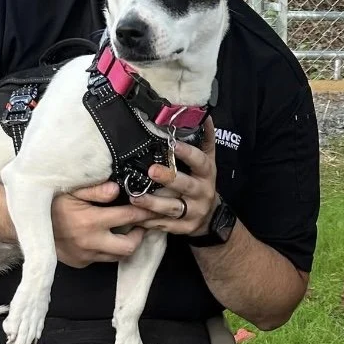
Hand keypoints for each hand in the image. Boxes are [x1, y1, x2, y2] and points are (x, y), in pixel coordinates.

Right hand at [51, 181, 152, 267]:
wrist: (26, 223)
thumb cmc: (51, 202)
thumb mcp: (72, 190)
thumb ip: (96, 190)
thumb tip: (117, 189)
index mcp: (90, 221)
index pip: (129, 217)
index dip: (145, 212)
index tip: (154, 207)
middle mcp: (90, 242)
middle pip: (129, 246)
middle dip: (140, 235)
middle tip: (141, 223)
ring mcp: (85, 255)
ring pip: (117, 256)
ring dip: (125, 244)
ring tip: (126, 230)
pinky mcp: (80, 263)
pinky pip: (102, 258)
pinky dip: (108, 249)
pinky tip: (106, 237)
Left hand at [128, 118, 218, 235]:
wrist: (210, 216)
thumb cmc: (202, 182)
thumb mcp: (208, 161)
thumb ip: (205, 139)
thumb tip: (204, 115)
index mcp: (207, 174)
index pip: (200, 161)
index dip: (188, 153)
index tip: (173, 144)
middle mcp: (201, 193)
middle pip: (185, 186)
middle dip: (169, 178)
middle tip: (151, 171)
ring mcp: (193, 212)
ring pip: (172, 208)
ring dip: (153, 204)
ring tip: (134, 197)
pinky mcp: (182, 228)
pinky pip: (163, 225)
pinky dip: (148, 221)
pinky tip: (133, 217)